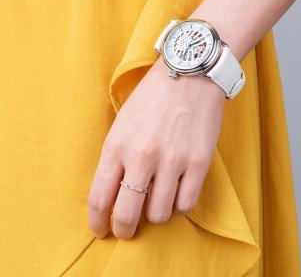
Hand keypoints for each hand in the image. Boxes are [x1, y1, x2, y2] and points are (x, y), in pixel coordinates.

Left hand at [87, 58, 225, 239]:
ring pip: (158, 214)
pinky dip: (179, 204)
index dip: (98, 222)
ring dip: (155, 212)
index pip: (99, 198)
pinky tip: (177, 191)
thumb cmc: (153, 97)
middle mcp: (142, 156)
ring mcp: (172, 160)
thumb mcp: (122, 123)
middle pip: (126, 215)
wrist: (189, 74)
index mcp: (117, 145)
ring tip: (158, 198)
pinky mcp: (199, 162)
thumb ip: (116, 158)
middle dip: (123, 230)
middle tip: (126, 230)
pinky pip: (186, 204)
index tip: (101, 229)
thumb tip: (113, 193)